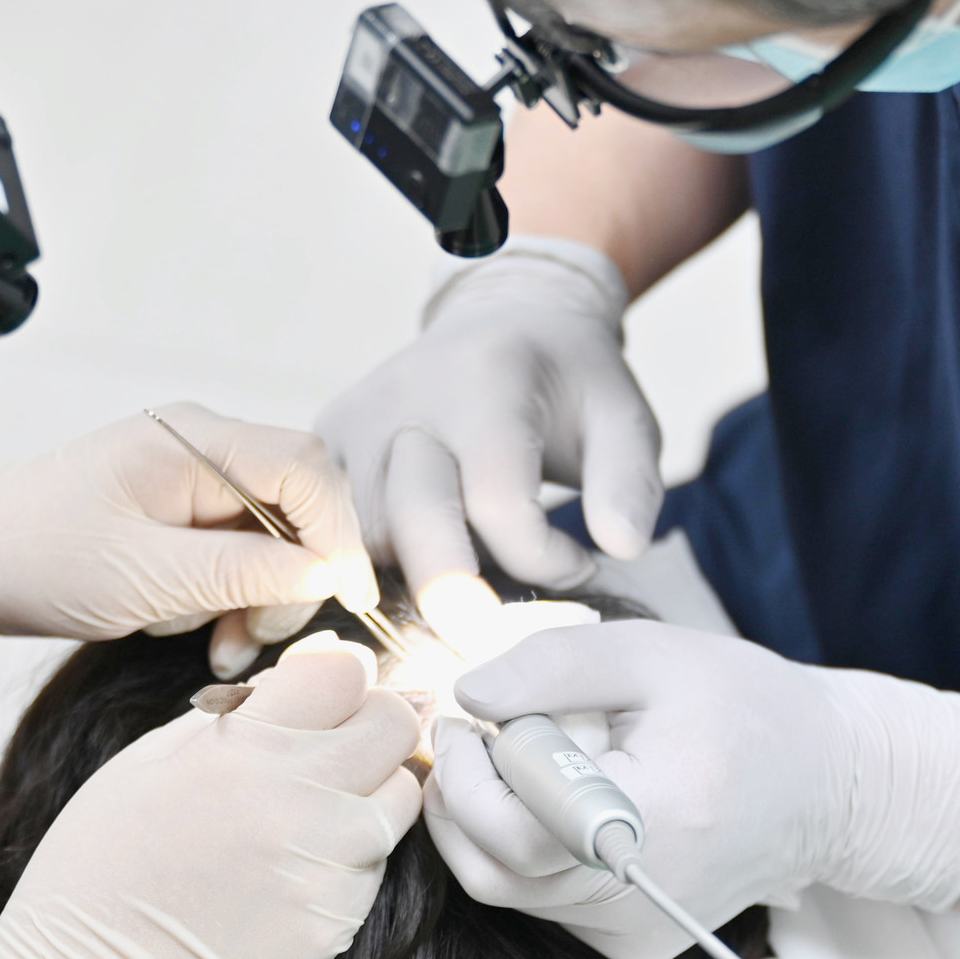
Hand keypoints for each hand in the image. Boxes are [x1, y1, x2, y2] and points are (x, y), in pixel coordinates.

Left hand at [0, 403, 376, 642]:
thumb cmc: (35, 559)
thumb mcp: (145, 578)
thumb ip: (243, 572)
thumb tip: (326, 573)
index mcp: (195, 441)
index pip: (306, 469)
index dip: (340, 533)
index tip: (349, 596)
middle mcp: (203, 446)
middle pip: (299, 502)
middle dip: (293, 576)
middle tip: (256, 637)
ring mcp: (193, 475)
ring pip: (274, 533)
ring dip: (259, 596)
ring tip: (220, 647)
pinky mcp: (182, 509)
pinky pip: (238, 549)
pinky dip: (231, 595)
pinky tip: (201, 629)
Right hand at [0, 635, 421, 958]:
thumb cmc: (107, 854)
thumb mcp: (155, 755)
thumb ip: (246, 706)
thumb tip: (323, 661)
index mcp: (245, 743)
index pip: (346, 669)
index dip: (341, 674)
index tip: (325, 692)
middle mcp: (297, 796)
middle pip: (397, 722)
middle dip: (378, 718)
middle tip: (343, 737)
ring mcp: (322, 862)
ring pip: (404, 793)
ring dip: (375, 788)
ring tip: (318, 806)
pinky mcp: (334, 920)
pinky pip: (377, 862)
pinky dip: (355, 853)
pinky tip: (299, 865)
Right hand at [316, 238, 662, 593]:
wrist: (505, 318)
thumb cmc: (568, 382)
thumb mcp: (625, 415)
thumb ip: (631, 482)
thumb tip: (620, 547)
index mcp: (488, 379)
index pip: (497, 499)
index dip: (543, 558)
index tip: (583, 566)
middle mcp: (407, 395)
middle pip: (411, 521)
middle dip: (456, 598)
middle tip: (501, 640)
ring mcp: (357, 418)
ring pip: (364, 538)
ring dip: (415, 582)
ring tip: (475, 586)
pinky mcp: (327, 441)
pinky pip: (332, 527)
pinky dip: (372, 567)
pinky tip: (423, 571)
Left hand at [426, 620, 959, 958]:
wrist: (825, 782)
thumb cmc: (741, 704)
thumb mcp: (651, 652)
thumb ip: (552, 666)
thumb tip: (467, 693)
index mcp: (656, 818)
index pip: (518, 832)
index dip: (467, 776)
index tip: (464, 718)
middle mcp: (644, 897)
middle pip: (497, 871)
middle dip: (462, 796)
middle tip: (472, 733)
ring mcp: (638, 933)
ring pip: (510, 893)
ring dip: (486, 822)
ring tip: (518, 756)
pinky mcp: (635, 947)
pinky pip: (546, 905)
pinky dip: (525, 852)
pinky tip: (558, 800)